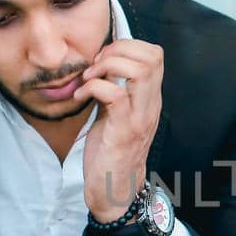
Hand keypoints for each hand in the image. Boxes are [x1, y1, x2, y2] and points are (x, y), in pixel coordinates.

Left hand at [79, 38, 163, 222]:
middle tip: (96, 65)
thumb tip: (100, 64)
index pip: (155, 54)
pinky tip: (80, 96)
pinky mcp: (123, 130)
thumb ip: (115, 89)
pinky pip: (114, 94)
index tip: (103, 59)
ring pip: (140, 70)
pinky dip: (92, 86)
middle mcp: (150, 105)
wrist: (115, 190)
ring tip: (89, 77)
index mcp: (149, 98)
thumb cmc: (111, 152)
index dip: (127, 46)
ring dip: (108, 65)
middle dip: (118, 49)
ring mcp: (139, 117)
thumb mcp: (116, 114)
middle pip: (152, 56)